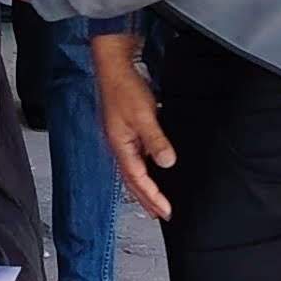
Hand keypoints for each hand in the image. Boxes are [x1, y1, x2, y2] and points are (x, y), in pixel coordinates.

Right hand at [93, 35, 176, 220]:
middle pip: (132, 181)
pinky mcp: (126, 130)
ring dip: (145, 187)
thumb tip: (167, 163)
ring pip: (133, 171)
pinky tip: (153, 169)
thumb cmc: (124, 88)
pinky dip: (145, 169)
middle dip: (146, 200)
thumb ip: (155, 140)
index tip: (166, 212)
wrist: (113, 66)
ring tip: (156, 200)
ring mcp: (121, 139)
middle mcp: (119, 146)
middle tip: (161, 214)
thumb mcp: (144, 115)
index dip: (152, 197)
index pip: (137, 181)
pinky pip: (136, 157)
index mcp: (120, 147)